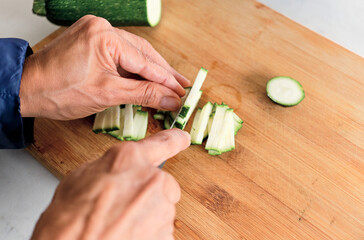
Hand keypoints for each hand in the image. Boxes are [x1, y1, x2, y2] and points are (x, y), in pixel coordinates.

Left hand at [20, 15, 189, 119]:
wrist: (27, 89)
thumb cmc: (61, 92)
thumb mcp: (108, 94)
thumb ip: (144, 94)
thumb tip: (172, 99)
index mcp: (105, 37)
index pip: (145, 62)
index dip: (166, 80)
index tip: (183, 92)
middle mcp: (102, 27)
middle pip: (143, 53)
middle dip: (163, 72)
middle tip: (182, 86)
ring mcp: (95, 31)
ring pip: (133, 53)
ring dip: (150, 70)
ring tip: (170, 83)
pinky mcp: (91, 39)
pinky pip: (120, 53)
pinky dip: (133, 68)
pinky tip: (146, 78)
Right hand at [31, 129, 190, 239]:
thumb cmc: (71, 217)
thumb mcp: (83, 176)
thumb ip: (112, 169)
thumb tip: (119, 173)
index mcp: (130, 159)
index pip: (161, 143)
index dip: (174, 140)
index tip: (182, 137)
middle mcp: (152, 179)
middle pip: (160, 185)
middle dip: (147, 194)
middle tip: (123, 207)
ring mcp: (161, 208)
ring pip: (160, 209)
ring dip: (146, 216)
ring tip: (119, 224)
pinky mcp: (166, 234)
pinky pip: (160, 231)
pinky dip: (148, 234)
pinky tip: (127, 235)